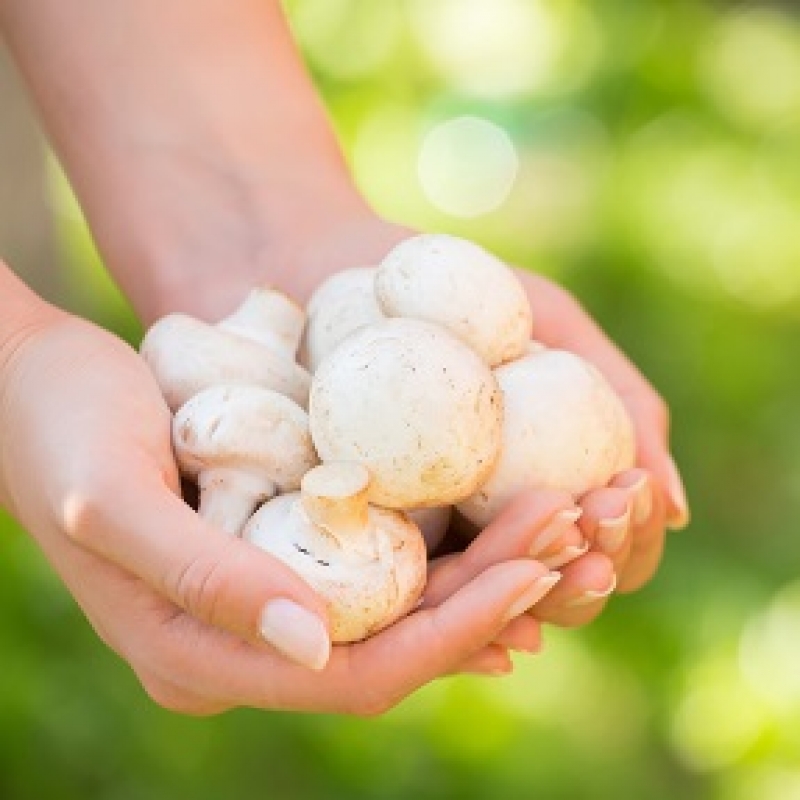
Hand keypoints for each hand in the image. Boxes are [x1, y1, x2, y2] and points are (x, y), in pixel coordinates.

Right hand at [0, 289, 570, 713]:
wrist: (34, 384)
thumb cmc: (58, 431)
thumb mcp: (111, 499)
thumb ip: (202, 580)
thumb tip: (315, 647)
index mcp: (205, 655)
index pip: (357, 673)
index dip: (454, 633)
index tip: (536, 576)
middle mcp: (250, 638)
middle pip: (399, 638)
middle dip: (494, 592)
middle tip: (573, 529)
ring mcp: (274, 590)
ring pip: (405, 598)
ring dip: (488, 561)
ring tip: (563, 513)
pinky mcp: (289, 538)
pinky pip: (387, 552)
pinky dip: (449, 533)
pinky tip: (506, 505)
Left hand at [261, 220, 687, 630]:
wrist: (325, 268)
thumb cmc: (446, 287)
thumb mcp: (548, 321)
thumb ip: (619, 399)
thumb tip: (674, 509)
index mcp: (543, 483)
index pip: (602, 541)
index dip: (625, 532)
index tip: (621, 492)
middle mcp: (489, 524)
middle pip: (554, 586)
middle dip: (587, 568)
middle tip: (588, 522)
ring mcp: (425, 540)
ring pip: (491, 602)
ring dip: (534, 592)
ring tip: (551, 546)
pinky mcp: (361, 541)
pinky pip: (410, 591)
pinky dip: (452, 605)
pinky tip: (480, 609)